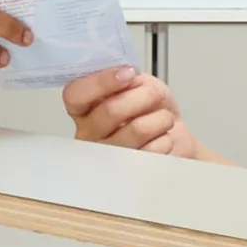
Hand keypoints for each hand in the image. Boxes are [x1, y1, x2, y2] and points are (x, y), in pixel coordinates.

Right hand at [63, 64, 206, 158]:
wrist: (171, 130)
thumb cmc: (149, 106)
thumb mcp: (135, 82)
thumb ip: (124, 77)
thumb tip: (125, 73)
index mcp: (84, 108)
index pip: (75, 95)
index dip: (101, 82)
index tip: (128, 74)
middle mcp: (89, 133)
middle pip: (110, 111)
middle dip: (144, 96)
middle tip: (155, 96)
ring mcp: (108, 157)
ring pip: (136, 130)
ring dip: (160, 118)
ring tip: (163, 118)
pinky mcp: (131, 172)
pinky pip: (152, 150)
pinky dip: (166, 138)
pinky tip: (161, 138)